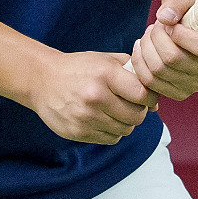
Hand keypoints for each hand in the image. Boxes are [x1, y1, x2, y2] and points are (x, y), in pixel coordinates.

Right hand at [28, 51, 153, 144]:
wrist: (42, 80)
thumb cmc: (79, 68)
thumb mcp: (105, 60)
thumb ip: (133, 73)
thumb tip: (156, 101)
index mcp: (105, 74)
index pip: (142, 95)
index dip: (149, 98)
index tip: (146, 97)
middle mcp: (95, 96)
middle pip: (136, 116)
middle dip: (138, 112)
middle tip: (131, 105)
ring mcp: (86, 117)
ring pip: (124, 130)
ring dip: (125, 123)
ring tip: (115, 111)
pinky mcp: (78, 132)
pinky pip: (110, 139)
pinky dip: (112, 132)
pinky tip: (103, 119)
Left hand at [127, 0, 197, 101]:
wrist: (188, 29)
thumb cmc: (192, 12)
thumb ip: (178, 3)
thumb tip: (164, 17)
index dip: (179, 34)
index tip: (170, 24)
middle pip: (174, 59)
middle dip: (156, 37)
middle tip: (155, 26)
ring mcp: (195, 85)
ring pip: (159, 70)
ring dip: (146, 48)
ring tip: (148, 34)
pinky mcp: (178, 93)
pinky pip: (151, 82)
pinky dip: (140, 63)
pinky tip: (141, 48)